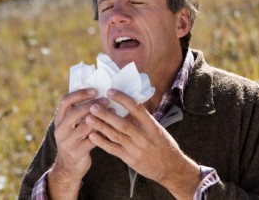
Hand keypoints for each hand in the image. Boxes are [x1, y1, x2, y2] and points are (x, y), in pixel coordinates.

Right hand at [47, 88, 107, 198]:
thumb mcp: (71, 126)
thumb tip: (97, 92)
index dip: (79, 94)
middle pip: (74, 112)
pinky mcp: (77, 152)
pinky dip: (103, 132)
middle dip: (91, 105)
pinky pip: (92, 140)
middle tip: (106, 100)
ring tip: (112, 111)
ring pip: (84, 126)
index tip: (94, 90)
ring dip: (100, 118)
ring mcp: (67, 142)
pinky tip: (113, 127)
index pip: (65, 101)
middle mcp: (60, 130)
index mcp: (59, 120)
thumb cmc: (75, 140)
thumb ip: (79, 112)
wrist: (69, 167)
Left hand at [85, 89, 200, 198]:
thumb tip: (125, 104)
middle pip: (122, 123)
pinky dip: (102, 142)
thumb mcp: (157, 128)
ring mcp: (136, 148)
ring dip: (101, 126)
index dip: (122, 98)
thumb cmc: (163, 144)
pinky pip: (113, 149)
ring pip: (115, 135)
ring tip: (88, 118)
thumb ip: (142, 119)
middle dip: (106, 114)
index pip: (136, 108)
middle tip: (93, 106)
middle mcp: (144, 136)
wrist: (171, 167)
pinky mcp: (130, 159)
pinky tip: (92, 136)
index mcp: (152, 125)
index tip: (110, 91)